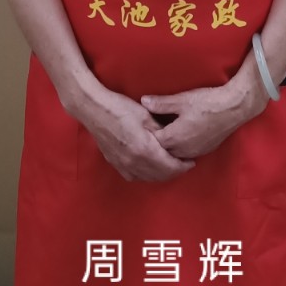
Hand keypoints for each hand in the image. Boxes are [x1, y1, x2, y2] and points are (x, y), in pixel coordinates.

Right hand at [74, 85, 197, 183]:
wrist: (94, 110)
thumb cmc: (121, 108)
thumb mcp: (146, 115)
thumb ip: (161, 131)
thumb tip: (175, 140)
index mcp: (144, 149)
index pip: (169, 166)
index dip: (183, 166)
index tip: (191, 162)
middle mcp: (134, 162)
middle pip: (160, 175)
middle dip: (175, 172)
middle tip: (184, 165)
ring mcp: (123, 165)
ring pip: (148, 178)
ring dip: (162, 175)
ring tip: (171, 166)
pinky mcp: (116, 164)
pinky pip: (135, 176)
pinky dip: (147, 175)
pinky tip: (151, 168)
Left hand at [137, 75, 260, 161]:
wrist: (233, 108)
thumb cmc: (207, 102)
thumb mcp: (182, 100)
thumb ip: (161, 103)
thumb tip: (143, 101)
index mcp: (174, 137)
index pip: (152, 142)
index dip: (144, 135)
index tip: (138, 128)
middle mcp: (183, 149)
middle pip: (161, 152)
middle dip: (153, 145)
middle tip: (146, 136)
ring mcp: (194, 152)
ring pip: (174, 156)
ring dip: (166, 150)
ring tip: (159, 139)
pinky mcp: (204, 151)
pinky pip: (185, 155)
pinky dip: (178, 151)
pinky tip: (177, 141)